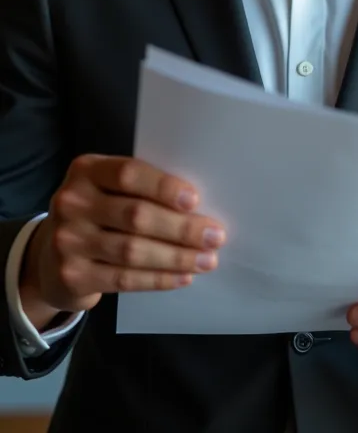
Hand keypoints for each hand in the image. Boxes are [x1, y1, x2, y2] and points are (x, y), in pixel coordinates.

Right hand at [20, 154, 224, 330]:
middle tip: (215, 236)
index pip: (128, 173)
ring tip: (206, 259)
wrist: (50, 257)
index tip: (195, 200)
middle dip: (181, 228)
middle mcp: (72, 202)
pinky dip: (158, 279)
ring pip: (133, 251)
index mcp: (86, 170)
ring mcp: (68, 241)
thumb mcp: (107, 189)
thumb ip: (140, 189)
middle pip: (135, 216)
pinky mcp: (72, 276)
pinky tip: (182, 277)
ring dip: (176, 257)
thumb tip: (197, 206)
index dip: (163, 186)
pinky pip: (124, 279)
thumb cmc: (97, 213)